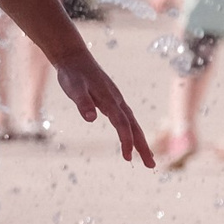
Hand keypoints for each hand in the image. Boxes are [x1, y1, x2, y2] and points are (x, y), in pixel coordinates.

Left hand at [51, 46, 155, 167]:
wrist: (74, 58)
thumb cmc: (72, 74)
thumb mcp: (74, 88)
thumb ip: (83, 102)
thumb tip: (91, 119)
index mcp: (109, 100)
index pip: (122, 124)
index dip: (126, 141)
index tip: (128, 157)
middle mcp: (117, 101)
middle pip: (134, 126)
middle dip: (143, 146)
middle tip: (151, 165)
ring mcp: (116, 100)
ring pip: (133, 123)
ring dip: (140, 141)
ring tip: (147, 158)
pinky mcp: (112, 100)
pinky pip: (127, 119)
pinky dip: (132, 131)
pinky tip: (132, 139)